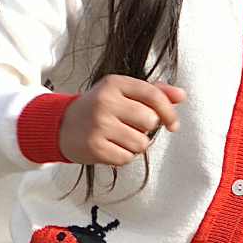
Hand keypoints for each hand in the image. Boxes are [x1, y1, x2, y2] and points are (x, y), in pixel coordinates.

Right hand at [59, 76, 185, 166]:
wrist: (61, 125)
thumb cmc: (98, 108)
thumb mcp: (122, 93)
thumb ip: (153, 92)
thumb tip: (181, 96)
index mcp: (114, 84)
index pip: (153, 95)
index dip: (168, 112)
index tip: (173, 124)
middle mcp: (105, 102)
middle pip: (150, 121)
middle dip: (146, 128)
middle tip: (129, 126)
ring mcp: (98, 125)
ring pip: (141, 143)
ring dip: (135, 145)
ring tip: (118, 138)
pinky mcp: (94, 147)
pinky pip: (126, 158)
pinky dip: (123, 156)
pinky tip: (110, 147)